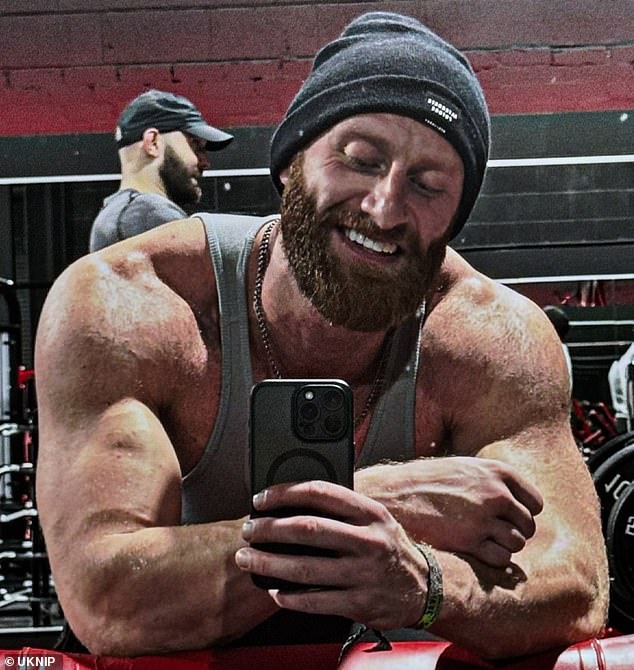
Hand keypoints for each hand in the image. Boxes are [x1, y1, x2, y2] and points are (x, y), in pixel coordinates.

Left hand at [234, 480, 427, 629]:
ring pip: (306, 568)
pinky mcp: (360, 604)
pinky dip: (289, 596)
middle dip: (270, 529)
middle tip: (249, 530)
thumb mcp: (374, 518)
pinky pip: (315, 601)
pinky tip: (274, 591)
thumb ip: (341, 509)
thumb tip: (291, 501)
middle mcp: (369, 541)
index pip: (320, 493)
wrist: (424, 587)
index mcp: (370, 512)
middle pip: (308, 530)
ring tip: (247, 559)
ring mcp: (364, 574)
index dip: (285, 493)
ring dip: (269, 564)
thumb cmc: (388, 546)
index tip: (261, 498)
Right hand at [355, 456, 543, 567]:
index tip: (508, 518)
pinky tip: (475, 550)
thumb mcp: (464, 469)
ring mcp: (484, 517)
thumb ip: (492, 482)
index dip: (523, 513)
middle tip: (492, 533)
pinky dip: (493, 559)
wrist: (395, 494)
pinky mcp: (471, 540)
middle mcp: (496, 493)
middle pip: (528, 525)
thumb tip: (518, 503)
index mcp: (497, 472)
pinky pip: (501, 558)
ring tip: (481, 540)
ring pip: (517, 543)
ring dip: (503, 547)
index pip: (534, 502)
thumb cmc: (428, 481)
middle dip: (514, 532)